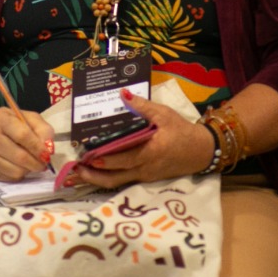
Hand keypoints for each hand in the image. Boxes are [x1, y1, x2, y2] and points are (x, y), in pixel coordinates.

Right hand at [0, 104, 55, 180]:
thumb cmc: (13, 124)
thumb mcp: (30, 119)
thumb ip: (43, 130)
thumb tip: (48, 149)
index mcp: (2, 119)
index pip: (22, 135)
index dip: (38, 147)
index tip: (47, 154)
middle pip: (20, 156)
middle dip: (37, 163)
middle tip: (43, 163)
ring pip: (16, 171)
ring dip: (29, 170)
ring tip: (30, 162)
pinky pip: (10, 178)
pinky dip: (20, 175)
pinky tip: (19, 166)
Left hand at [68, 89, 214, 188]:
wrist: (202, 151)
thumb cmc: (182, 131)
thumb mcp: (164, 115)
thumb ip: (142, 106)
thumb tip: (122, 94)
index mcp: (150, 152)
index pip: (124, 158)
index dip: (106, 160)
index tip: (88, 156)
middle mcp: (145, 168)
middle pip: (116, 175)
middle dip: (94, 173)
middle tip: (75, 167)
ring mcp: (145, 176)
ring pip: (118, 182)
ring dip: (98, 179)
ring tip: (80, 173)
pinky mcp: (146, 178)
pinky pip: (124, 180)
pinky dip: (109, 177)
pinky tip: (96, 171)